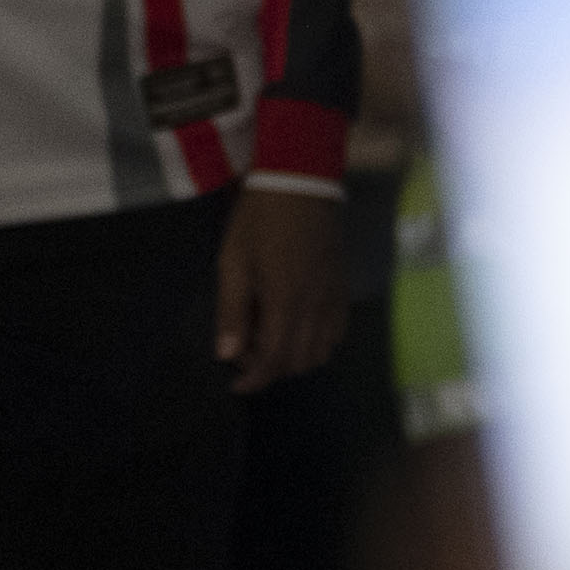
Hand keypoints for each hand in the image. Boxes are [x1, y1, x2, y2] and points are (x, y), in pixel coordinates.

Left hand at [214, 184, 346, 393]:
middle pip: (299, 362)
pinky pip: (337, 333)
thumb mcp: (233, 263)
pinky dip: (317, 343)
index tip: (236, 385)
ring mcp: (334, 299)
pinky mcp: (343, 290)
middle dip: (270, 369)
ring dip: (294, 359)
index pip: (274, 359)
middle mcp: (316, 307)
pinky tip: (295, 328)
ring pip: (321, 352)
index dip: (254, 379)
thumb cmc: (258, 221)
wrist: (301, 184)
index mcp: (286, 302)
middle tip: (243, 353)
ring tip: (266, 340)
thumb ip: (231, 311)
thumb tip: (226, 355)